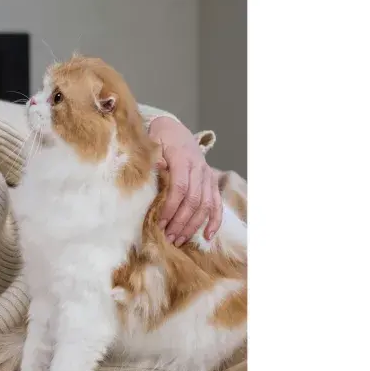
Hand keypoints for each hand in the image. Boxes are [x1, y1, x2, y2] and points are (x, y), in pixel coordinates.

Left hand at [148, 117, 222, 243]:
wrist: (175, 130)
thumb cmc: (159, 140)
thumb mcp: (152, 143)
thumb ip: (153, 155)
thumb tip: (157, 166)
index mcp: (182, 158)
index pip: (180, 187)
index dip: (171, 207)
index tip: (160, 223)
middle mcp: (199, 168)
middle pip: (194, 200)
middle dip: (181, 222)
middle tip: (168, 238)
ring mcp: (208, 176)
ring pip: (206, 205)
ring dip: (193, 225)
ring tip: (179, 240)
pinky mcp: (212, 182)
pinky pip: (217, 204)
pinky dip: (214, 221)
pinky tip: (207, 236)